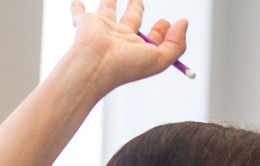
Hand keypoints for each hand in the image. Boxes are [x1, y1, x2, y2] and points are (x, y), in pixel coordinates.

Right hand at [70, 0, 187, 94]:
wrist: (95, 66)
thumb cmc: (126, 66)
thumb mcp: (161, 59)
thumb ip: (177, 44)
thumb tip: (183, 23)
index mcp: (137, 49)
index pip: (152, 38)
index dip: (161, 31)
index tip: (167, 22)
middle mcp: (121, 39)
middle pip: (131, 21)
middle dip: (136, 10)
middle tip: (139, 3)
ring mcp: (103, 30)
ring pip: (107, 12)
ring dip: (109, 3)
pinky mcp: (86, 22)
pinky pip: (79, 13)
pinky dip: (76, 8)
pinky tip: (76, 3)